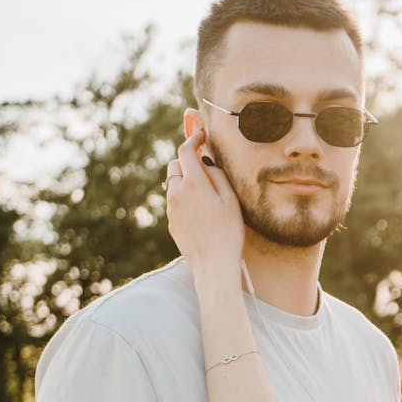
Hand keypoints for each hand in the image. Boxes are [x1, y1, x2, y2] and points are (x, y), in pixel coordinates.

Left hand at [165, 129, 244, 271]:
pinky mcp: (171, 222)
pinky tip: (200, 211)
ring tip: (204, 193)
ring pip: (172, 183)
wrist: (213, 265)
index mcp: (193, 182)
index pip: (186, 150)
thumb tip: (206, 161)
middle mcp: (176, 192)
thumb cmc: (228, 232)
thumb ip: (216, 174)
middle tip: (204, 167)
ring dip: (184, 180)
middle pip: (175, 165)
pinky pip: (174, 201)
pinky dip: (183, 198)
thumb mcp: (230, 199)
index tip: (201, 136)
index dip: (193, 139)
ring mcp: (171, 208)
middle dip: (187, 161)